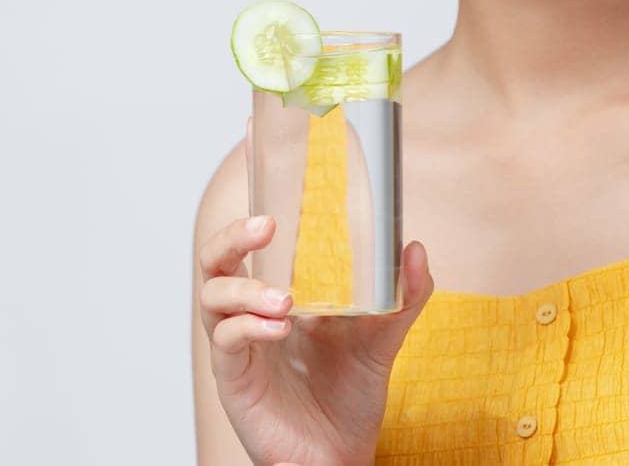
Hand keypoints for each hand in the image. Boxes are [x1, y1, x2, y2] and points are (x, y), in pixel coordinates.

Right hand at [198, 216, 433, 465]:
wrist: (340, 455)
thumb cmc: (351, 395)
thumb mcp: (384, 338)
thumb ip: (404, 296)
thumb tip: (415, 248)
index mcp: (283, 294)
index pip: (254, 245)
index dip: (257, 216)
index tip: (279, 188)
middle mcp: (253, 313)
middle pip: (217, 260)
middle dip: (233, 236)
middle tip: (265, 227)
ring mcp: (240, 345)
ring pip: (213, 296)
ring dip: (246, 289)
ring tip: (287, 300)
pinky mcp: (235, 379)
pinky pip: (225, 342)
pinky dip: (247, 328)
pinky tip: (279, 329)